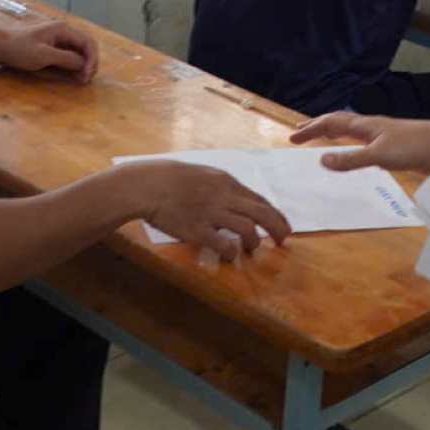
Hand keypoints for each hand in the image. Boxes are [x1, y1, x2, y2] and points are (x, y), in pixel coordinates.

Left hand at [0, 18, 98, 82]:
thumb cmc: (19, 48)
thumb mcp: (43, 55)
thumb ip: (66, 59)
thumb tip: (83, 65)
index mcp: (63, 30)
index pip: (88, 42)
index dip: (92, 60)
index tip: (87, 75)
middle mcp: (63, 32)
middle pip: (85, 47)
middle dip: (89, 63)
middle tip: (86, 80)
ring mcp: (56, 39)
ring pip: (77, 52)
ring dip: (82, 65)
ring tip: (81, 80)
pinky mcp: (50, 47)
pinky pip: (68, 55)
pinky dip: (73, 65)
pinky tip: (72, 75)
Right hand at [123, 159, 292, 259]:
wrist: (146, 185)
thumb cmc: (171, 179)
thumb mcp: (203, 174)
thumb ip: (222, 187)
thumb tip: (238, 201)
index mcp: (226, 182)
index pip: (260, 200)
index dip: (275, 215)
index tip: (283, 226)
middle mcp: (223, 195)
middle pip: (262, 213)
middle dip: (277, 228)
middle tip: (283, 241)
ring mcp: (211, 212)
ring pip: (247, 228)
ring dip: (254, 242)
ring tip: (250, 249)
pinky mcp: (197, 229)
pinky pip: (223, 244)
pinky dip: (231, 252)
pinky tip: (229, 256)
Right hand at [289, 112, 429, 172]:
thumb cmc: (414, 148)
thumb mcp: (379, 156)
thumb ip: (351, 159)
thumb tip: (322, 161)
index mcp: (365, 126)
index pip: (330, 123)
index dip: (310, 130)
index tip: (291, 138)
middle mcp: (371, 127)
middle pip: (338, 121)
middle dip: (316, 127)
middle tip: (298, 133)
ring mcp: (382, 134)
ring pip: (350, 129)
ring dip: (332, 132)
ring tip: (321, 137)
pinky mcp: (393, 144)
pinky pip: (362, 140)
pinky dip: (349, 142)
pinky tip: (354, 150)